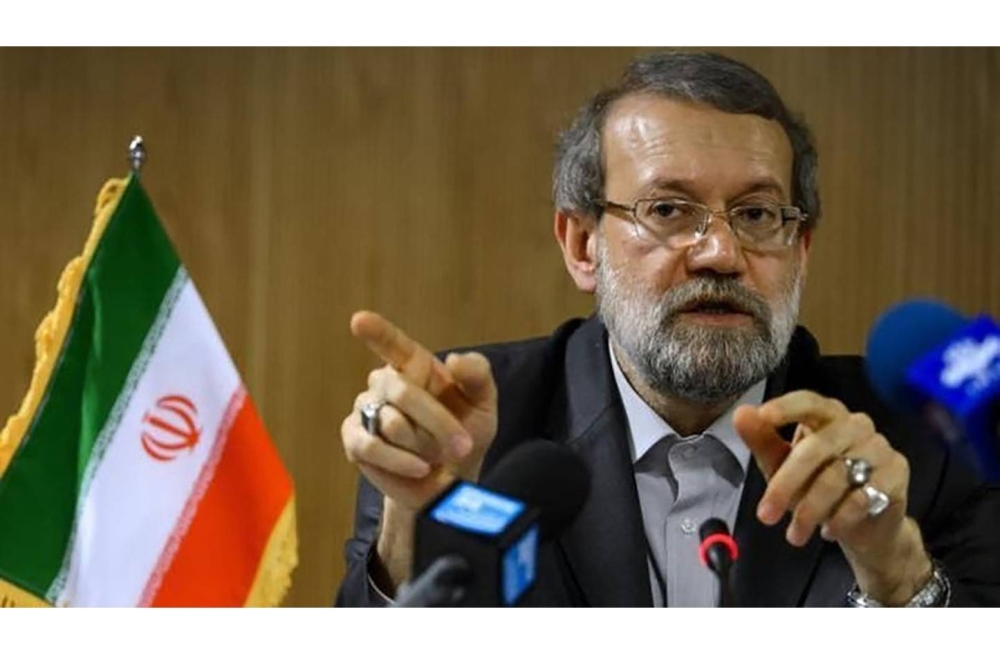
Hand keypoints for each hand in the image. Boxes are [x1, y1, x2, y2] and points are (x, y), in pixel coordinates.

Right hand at [340, 311, 497, 590]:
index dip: (376, 331)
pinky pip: (372, 447)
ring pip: (393, 423)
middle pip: (403, 392)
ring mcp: (365, 410)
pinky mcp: (354, 441)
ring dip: (423, 445)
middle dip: (438, 423)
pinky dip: (400, 461)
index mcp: (414, 365)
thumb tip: (454, 360)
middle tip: (463, 445)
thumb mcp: (483, 403)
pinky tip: (420, 468)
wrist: (450, 481)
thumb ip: (477, 375)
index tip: (360, 320)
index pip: (392, 343)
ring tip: (435, 455)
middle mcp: (385, 382)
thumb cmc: (466, 433)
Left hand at [733, 390, 931, 604]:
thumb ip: (762, 440)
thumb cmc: (816, 487)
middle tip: (765, 516)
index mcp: (826, 415)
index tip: (763, 416)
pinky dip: (839, 518)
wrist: (863, 526)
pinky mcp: (896, 474)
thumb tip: (741, 413)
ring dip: (810, 510)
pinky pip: (862, 497)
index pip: (808, 401)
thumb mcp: (781, 466)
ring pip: (837, 476)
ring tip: (794, 534)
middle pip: (817, 448)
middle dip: (787, 484)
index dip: (786, 407)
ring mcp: (879, 447)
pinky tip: (828, 531)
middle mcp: (855, 424)